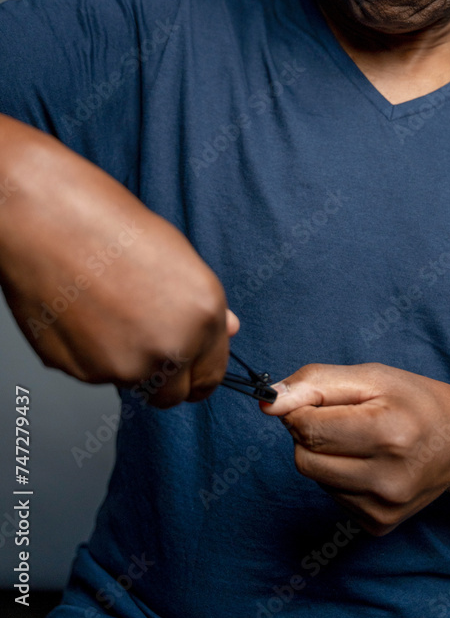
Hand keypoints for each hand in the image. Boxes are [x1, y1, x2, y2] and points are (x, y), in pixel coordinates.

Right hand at [0, 115, 238, 406]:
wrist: (53, 222)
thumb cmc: (113, 228)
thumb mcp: (178, 258)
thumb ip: (203, 307)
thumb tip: (227, 329)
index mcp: (204, 316)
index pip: (211, 377)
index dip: (198, 375)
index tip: (189, 373)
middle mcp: (171, 348)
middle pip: (173, 395)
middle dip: (164, 377)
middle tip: (145, 342)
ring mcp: (127, 365)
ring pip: (131, 381)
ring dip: (125, 360)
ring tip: (107, 309)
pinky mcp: (84, 371)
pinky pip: (95, 374)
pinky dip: (91, 354)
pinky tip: (84, 313)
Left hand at [259, 362, 449, 534]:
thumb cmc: (414, 400)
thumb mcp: (370, 376)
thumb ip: (315, 383)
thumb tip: (268, 401)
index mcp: (387, 433)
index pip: (307, 428)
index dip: (301, 407)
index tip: (320, 398)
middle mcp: (387, 478)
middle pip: (304, 458)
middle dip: (309, 433)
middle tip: (341, 417)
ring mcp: (384, 508)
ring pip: (315, 478)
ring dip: (324, 454)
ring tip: (359, 438)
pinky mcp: (379, 526)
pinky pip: (331, 497)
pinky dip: (338, 475)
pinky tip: (367, 462)